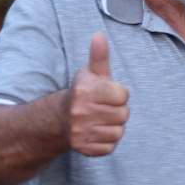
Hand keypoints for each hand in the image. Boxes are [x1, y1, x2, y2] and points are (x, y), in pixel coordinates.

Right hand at [67, 33, 129, 155]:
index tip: (108, 94)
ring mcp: (80, 132)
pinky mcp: (83, 149)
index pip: (123, 95)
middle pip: (124, 115)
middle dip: (118, 111)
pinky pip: (110, 147)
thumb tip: (99, 35)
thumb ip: (99, 56)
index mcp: (84, 91)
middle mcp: (80, 112)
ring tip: (101, 120)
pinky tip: (97, 132)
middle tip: (105, 109)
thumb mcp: (92, 74)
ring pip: (119, 132)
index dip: (119, 95)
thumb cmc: (85, 93)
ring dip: (114, 127)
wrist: (60, 119)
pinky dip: (107, 142)